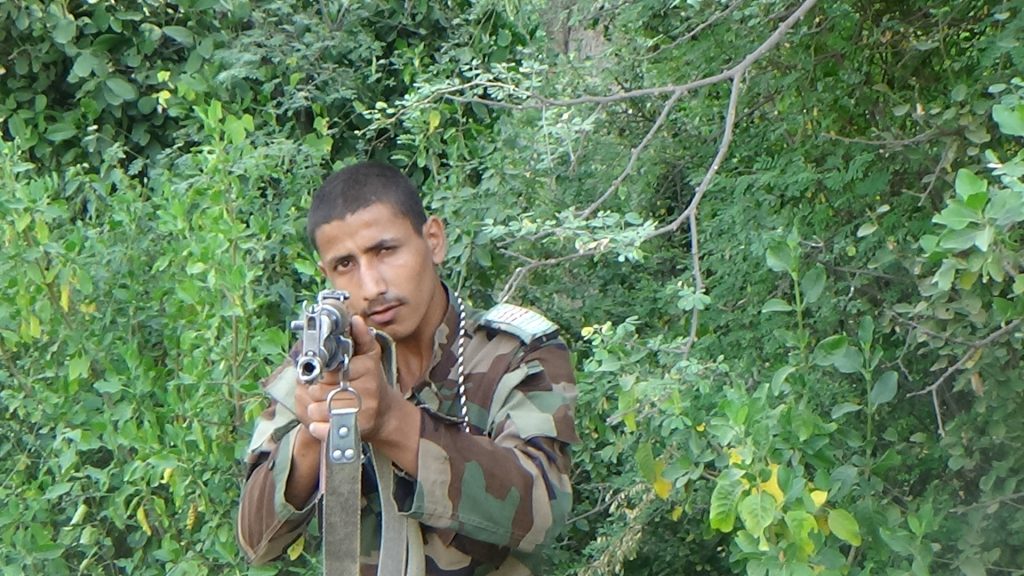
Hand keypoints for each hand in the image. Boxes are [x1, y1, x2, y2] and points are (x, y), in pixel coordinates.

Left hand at [300, 315, 397, 441]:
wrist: (387, 414)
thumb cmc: (373, 384)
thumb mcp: (370, 357)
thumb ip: (361, 338)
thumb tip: (355, 319)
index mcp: (366, 369)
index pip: (328, 370)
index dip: (322, 374)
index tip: (325, 376)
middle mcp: (366, 389)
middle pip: (320, 390)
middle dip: (317, 391)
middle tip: (325, 391)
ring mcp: (362, 411)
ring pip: (319, 409)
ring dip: (316, 409)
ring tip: (325, 406)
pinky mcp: (356, 429)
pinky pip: (326, 428)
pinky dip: (319, 428)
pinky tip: (321, 424)